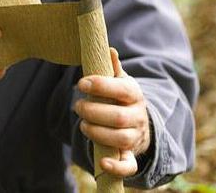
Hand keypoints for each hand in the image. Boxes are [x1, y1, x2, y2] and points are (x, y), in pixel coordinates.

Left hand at [74, 47, 150, 177]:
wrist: (139, 122)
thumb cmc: (122, 98)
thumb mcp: (120, 81)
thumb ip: (113, 68)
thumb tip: (109, 49)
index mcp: (135, 94)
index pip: (121, 89)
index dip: (101, 86)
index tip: (82, 83)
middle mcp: (138, 116)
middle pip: (118, 117)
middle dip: (94, 112)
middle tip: (77, 106)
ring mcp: (136, 136)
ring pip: (120, 138)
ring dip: (97, 132)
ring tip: (82, 124)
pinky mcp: (131, 155)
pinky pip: (129, 166)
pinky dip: (117, 167)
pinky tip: (102, 162)